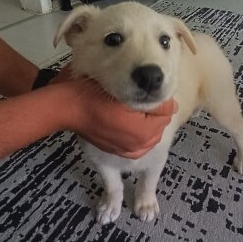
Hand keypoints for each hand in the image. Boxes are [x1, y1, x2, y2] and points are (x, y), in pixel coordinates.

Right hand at [50, 64, 176, 157]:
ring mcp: (129, 151)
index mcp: (144, 131)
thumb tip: (172, 105)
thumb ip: (152, 100)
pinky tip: (127, 121)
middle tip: (137, 98)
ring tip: (131, 109)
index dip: (158, 99)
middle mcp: (140, 145)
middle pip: (160, 124)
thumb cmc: (95, 96)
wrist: (70, 108)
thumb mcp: (126, 92)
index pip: (167, 112)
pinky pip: (139, 143)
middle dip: (154, 113)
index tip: (146, 90)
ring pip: (151, 134)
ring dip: (147, 123)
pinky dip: (138, 133)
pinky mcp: (119, 151)